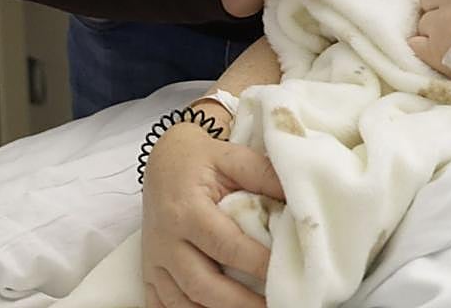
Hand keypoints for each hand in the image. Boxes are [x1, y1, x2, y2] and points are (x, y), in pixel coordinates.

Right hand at [141, 123, 284, 307]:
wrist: (164, 160)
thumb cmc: (203, 159)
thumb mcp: (234, 157)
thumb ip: (266, 175)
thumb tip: (300, 199)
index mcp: (186, 210)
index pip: (225, 245)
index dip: (256, 262)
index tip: (285, 271)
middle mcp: (165, 240)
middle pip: (201, 284)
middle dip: (239, 302)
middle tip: (275, 305)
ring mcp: (154, 260)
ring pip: (181, 302)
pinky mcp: (149, 272)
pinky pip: (161, 306)